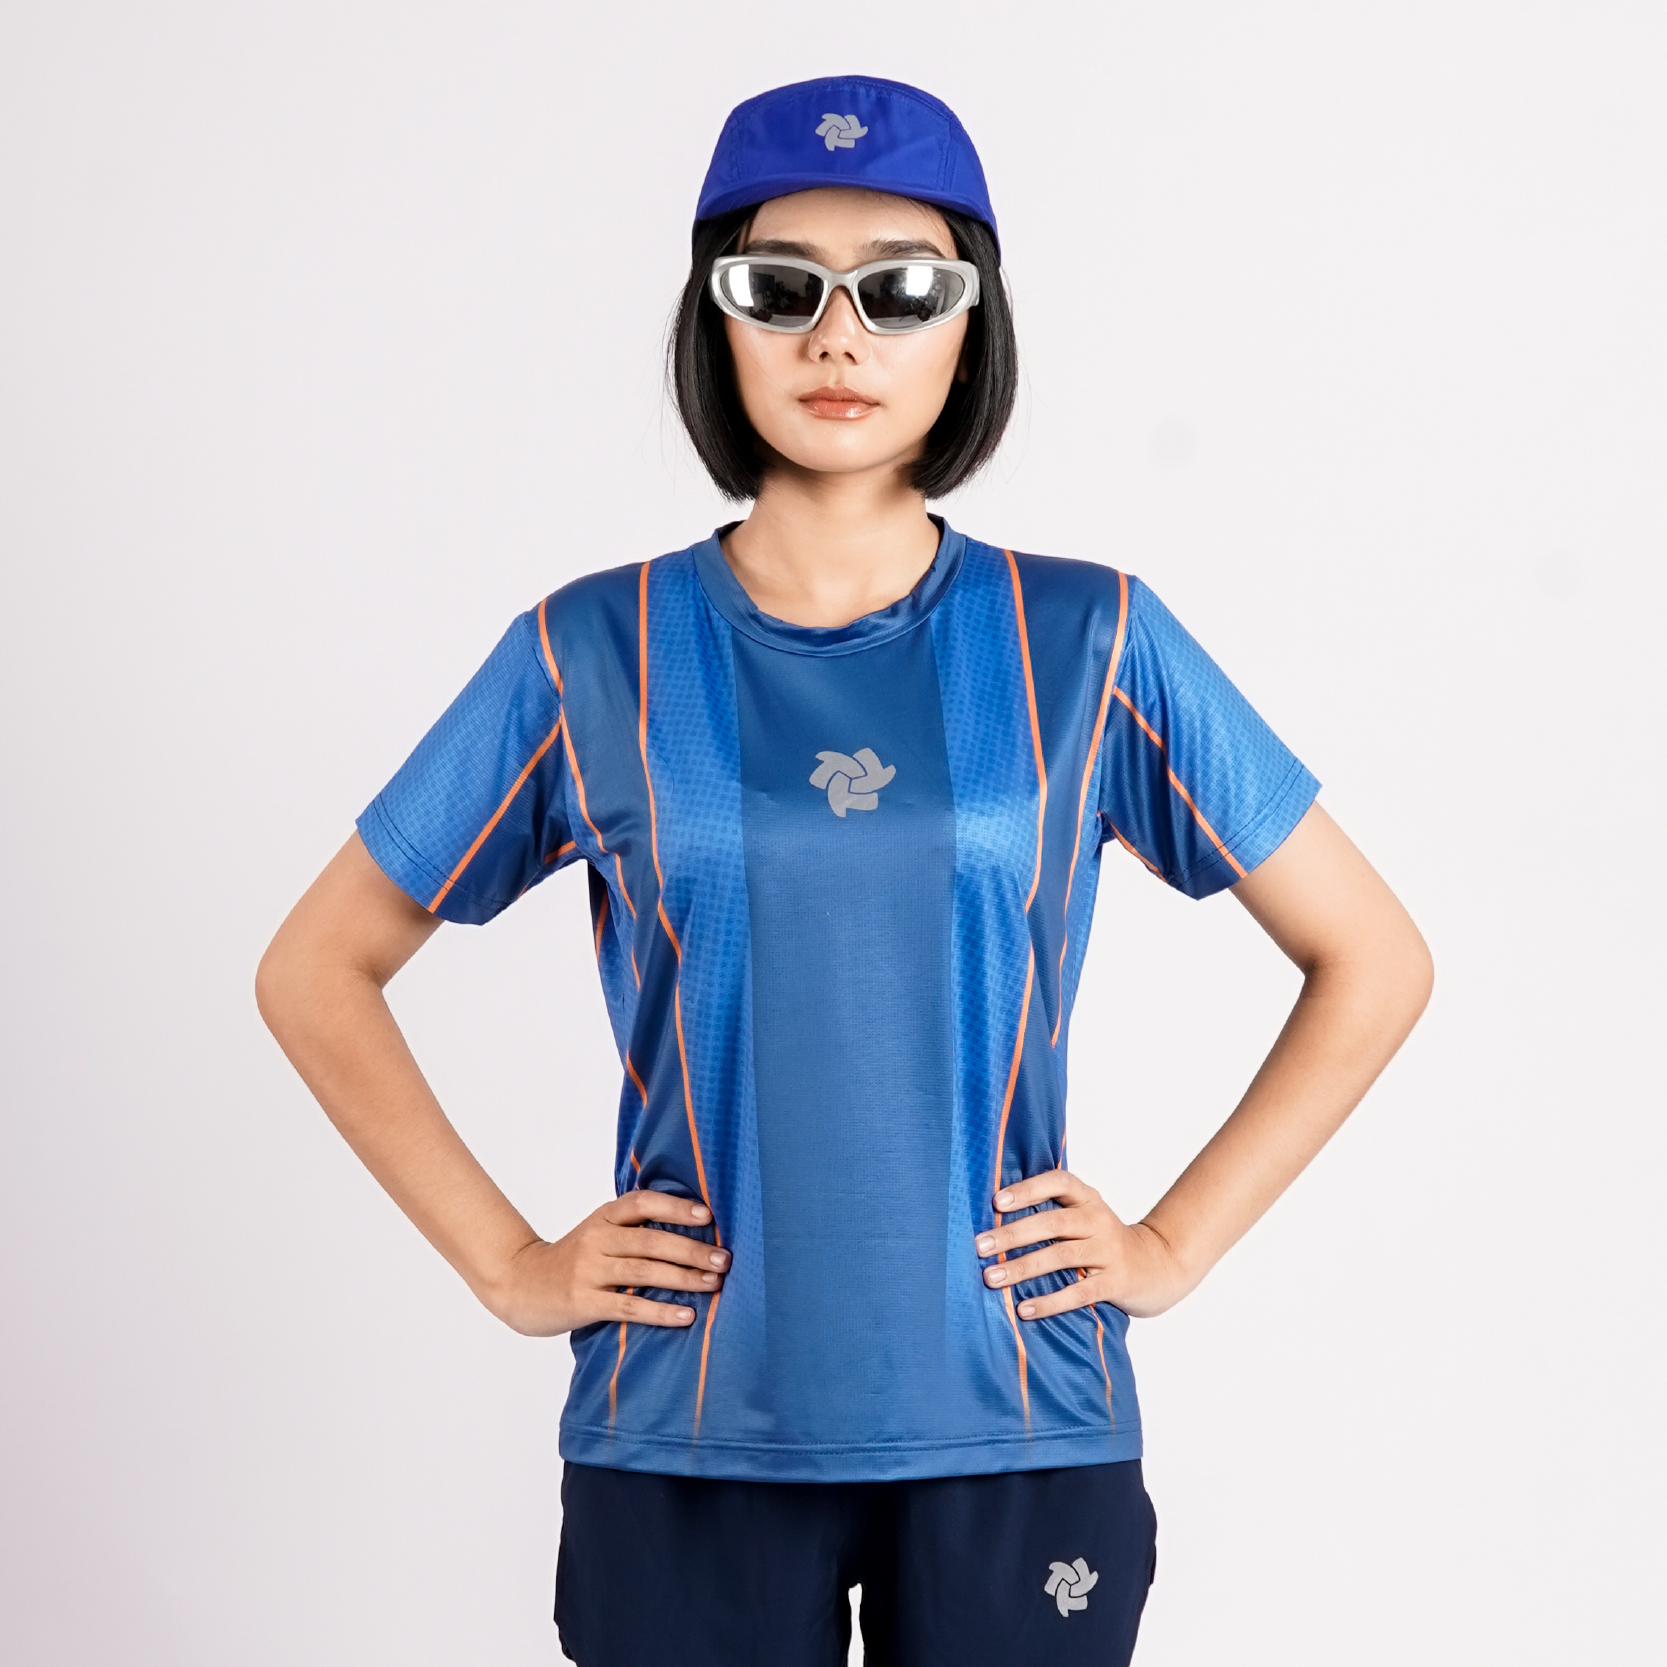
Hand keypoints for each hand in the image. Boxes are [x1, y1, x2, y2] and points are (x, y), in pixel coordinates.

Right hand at [489, 1191, 728, 1336]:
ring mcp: (589, 1270)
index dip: (676, 1207)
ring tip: (714, 1284)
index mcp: (604, 1216)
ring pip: (644, 1271)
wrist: (519, 1284)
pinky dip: (660, 1311)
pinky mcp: (583, 1301)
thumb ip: (633, 1230)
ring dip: (684, 1278)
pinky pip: (629, 1306)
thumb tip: (693, 1231)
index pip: (642, 1203)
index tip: (708, 1216)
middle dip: (692, 1249)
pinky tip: (685, 1316)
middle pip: (651, 1240)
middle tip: (724, 1259)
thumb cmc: (572, 1260)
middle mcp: (597, 1238)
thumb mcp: (598, 1233)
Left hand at [973, 1170, 1187, 1320]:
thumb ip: (1051, 1212)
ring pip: (1061, 1256)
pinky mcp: (1115, 1282)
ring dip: (1023, 1268)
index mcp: (1088, 1198)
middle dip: (1012, 1234)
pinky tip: (1024, 1309)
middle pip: (1052, 1223)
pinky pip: (1078, 1292)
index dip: (1028, 1189)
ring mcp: (1108, 1251)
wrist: (1158, 1266)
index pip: (1058, 1182)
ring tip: (991, 1278)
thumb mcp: (1085, 1216)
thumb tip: (993, 1219)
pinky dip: (1050, 1301)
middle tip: (980, 1246)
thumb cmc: (1103, 1240)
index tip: (997, 1201)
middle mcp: (1098, 1220)